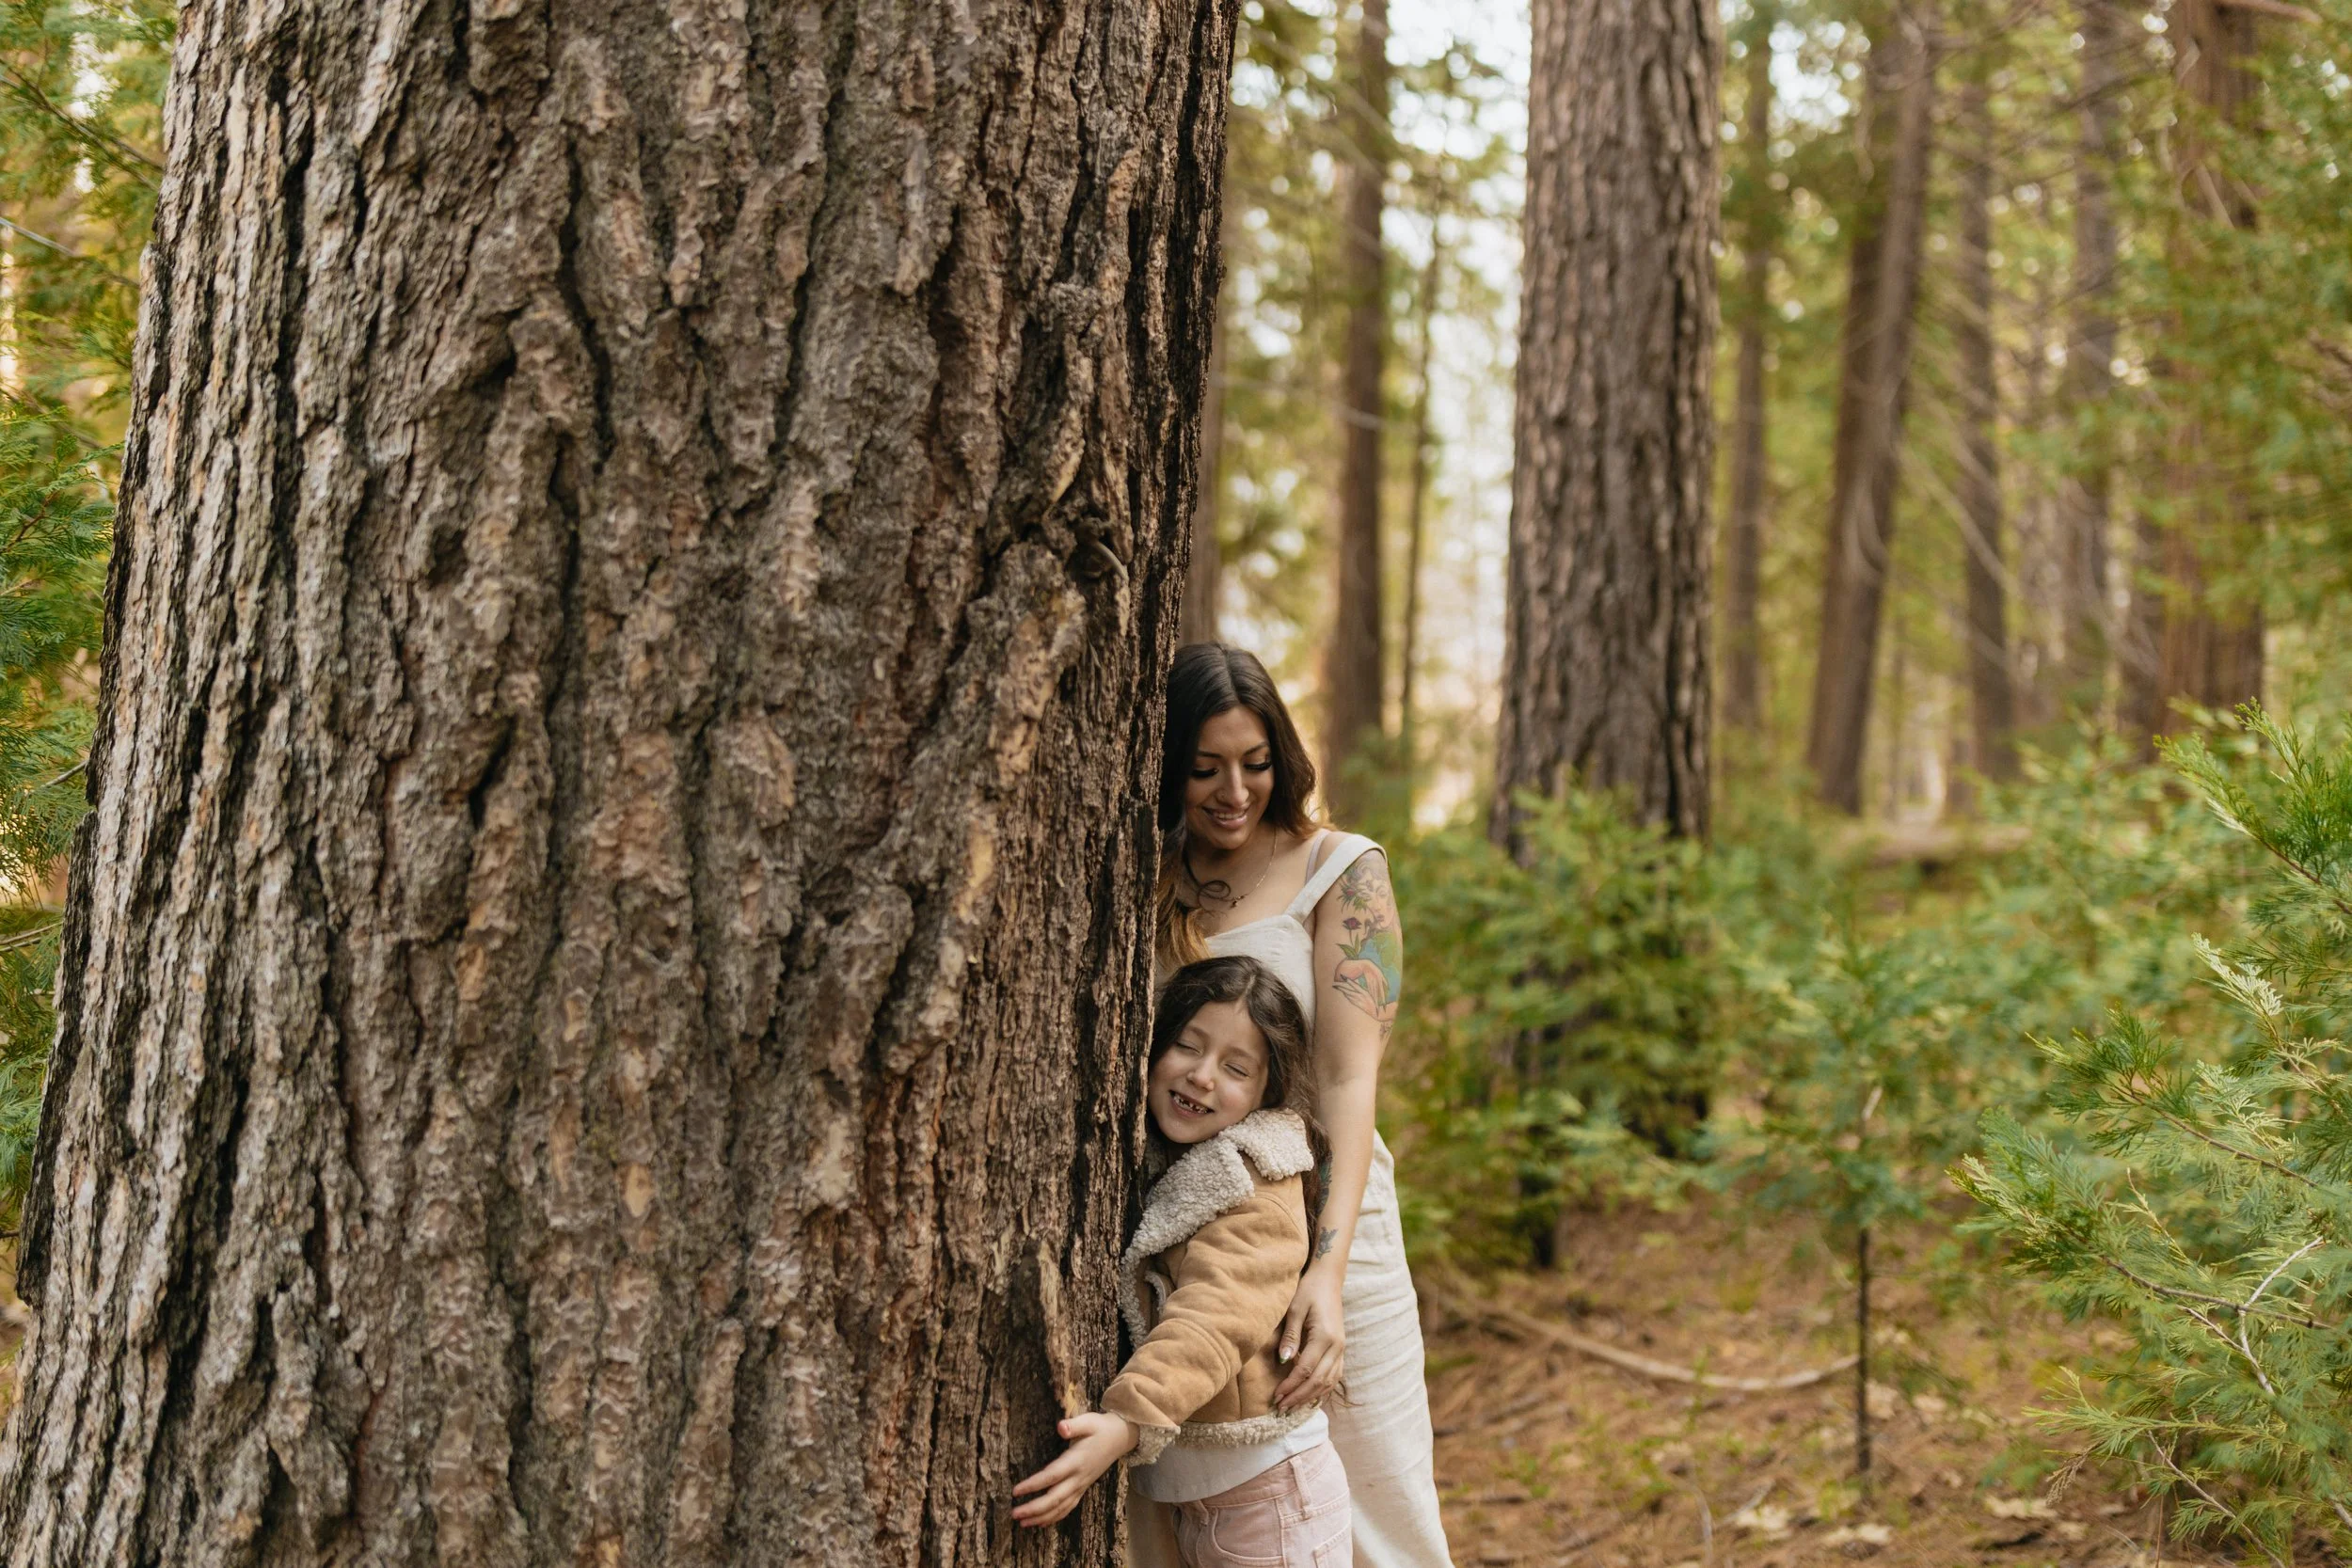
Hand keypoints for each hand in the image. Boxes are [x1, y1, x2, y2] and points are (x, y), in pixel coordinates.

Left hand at [1011, 1412, 1136, 1527]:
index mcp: (1076, 1461)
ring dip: (1041, 1517)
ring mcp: (1081, 1486)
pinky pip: (1068, 1508)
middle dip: (1034, 1509)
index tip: (1016, 1491)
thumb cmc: (1101, 1428)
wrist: (1120, 1438)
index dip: (1034, 1485)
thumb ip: (1074, 1425)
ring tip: (1022, 1523)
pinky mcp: (1082, 1488)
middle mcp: (1078, 1478)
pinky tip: (1041, 1523)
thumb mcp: (1089, 1421)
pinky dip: (1054, 1518)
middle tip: (1014, 1514)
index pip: (1052, 1476)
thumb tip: (1060, 1427)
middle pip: (1055, 1499)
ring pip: (1061, 1508)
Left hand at [1272, 1265, 1345, 1410]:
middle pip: (1318, 1381)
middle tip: (1281, 1407)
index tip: (1276, 1396)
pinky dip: (1323, 1389)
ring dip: (1311, 1396)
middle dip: (1299, 1396)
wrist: (1328, 1280)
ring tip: (1293, 1406)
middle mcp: (1337, 1346)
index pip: (1306, 1370)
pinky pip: (1335, 1376)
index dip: (1290, 1386)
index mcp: (1325, 1337)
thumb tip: (1284, 1362)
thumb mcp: (1295, 1310)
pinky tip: (1312, 1397)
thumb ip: (1291, 1337)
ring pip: (1329, 1381)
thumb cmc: (1309, 1291)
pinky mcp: (1341, 1349)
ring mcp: (1341, 1349)